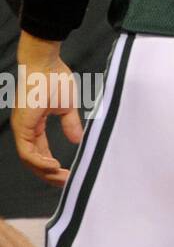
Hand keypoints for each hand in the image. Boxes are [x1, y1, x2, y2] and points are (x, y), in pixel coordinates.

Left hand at [12, 33, 83, 186]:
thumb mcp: (67, 107)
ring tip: (62, 178)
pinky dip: (40, 162)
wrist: (46, 63)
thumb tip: (77, 140)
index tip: (69, 173)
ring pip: (29, 160)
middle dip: (49, 174)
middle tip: (66, 183)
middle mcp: (25, 130)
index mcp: (34, 125)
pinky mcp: (22, 126)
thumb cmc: (55, 79)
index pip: (40, 152)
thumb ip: (70, 124)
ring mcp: (22, 128)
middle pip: (34, 160)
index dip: (52, 165)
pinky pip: (28, 152)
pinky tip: (54, 166)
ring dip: (45, 172)